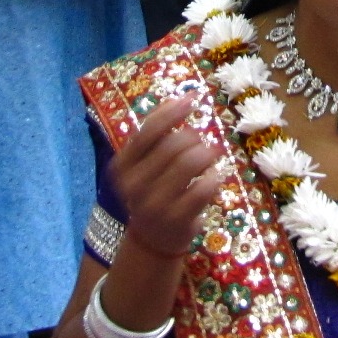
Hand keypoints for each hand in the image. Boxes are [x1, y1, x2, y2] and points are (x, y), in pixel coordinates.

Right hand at [109, 94, 228, 262]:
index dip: (172, 112)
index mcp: (122, 167)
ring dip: (208, 154)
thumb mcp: (144, 165)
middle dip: (194, 137)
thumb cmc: (152, 192)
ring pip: (191, 162)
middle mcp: (134, 185)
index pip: (147, 131)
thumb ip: (157, 136)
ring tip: (211, 156)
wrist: (154, 238)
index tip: (192, 98)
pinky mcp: (179, 218)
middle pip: (174, 144)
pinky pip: (205, 186)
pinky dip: (215, 177)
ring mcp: (156, 203)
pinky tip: (214, 177)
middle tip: (202, 142)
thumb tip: (183, 99)